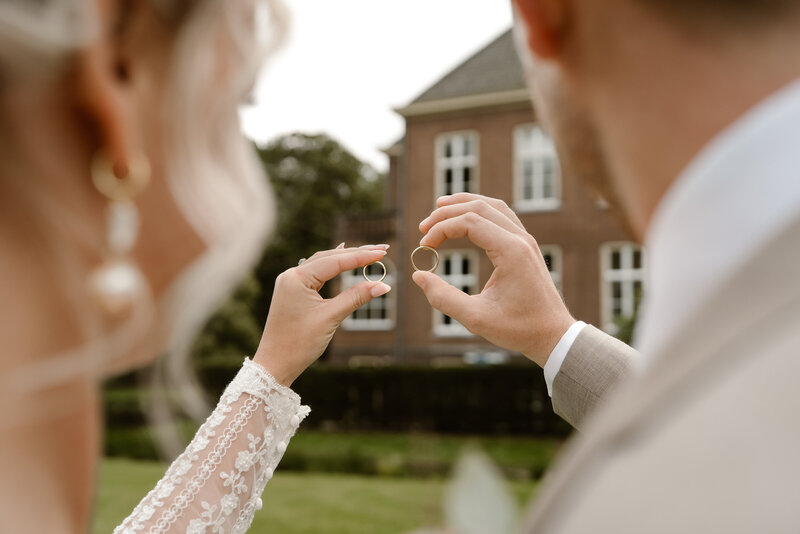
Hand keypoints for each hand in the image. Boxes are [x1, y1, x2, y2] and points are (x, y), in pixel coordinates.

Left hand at [254, 244, 390, 384]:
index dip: (361, 257)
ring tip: (368, 252)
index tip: (382, 253)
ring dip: (345, 258)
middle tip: (382, 249)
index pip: (335, 261)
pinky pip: (315, 273)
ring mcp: (290, 283)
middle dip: (356, 253)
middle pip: (329, 258)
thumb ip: (356, 297)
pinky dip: (332, 267)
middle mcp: (291, 276)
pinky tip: (340, 258)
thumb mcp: (331, 318)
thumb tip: (383, 286)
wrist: (274, 364)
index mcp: (297, 279)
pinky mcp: (292, 292)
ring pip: (322, 264)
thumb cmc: (299, 343)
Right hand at [415, 194, 573, 366]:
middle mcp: (521, 239)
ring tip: (440, 207)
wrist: (553, 334)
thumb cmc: (519, 329)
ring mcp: (526, 240)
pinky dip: (480, 211)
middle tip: (423, 227)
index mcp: (511, 252)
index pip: (470, 222)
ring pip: (493, 206)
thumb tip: (419, 276)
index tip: (424, 246)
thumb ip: (444, 298)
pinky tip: (465, 217)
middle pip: (479, 207)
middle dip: (447, 213)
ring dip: (465, 204)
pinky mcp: (526, 246)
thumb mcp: (476, 319)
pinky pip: (502, 216)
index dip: (441, 229)